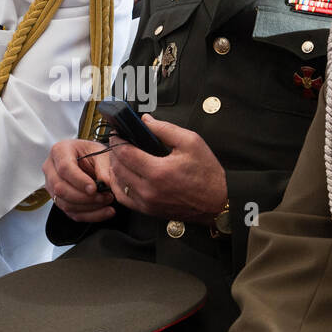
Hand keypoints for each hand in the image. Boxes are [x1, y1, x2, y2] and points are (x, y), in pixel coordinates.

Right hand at [43, 138, 117, 222]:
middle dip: (85, 197)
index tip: (94, 188)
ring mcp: (52, 186)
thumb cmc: (92, 153)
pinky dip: (90, 215)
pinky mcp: (59, 200)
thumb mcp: (101, 153)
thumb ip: (103, 166)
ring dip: (89, 207)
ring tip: (107, 201)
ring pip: (64, 203)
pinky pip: (71, 213)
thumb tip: (105, 183)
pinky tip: (105, 211)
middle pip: (60, 188)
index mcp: (59, 151)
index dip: (79, 180)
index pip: (64, 168)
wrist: (89, 159)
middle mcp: (51, 169)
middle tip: (105, 196)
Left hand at [107, 116, 227, 223]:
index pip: (125, 153)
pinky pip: (124, 198)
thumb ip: (165, 129)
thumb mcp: (191, 142)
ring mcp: (147, 203)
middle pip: (118, 168)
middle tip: (118, 142)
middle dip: (114, 152)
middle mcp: (149, 190)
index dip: (117, 140)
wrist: (217, 202)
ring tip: (120, 157)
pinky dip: (120, 185)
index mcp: (158, 172)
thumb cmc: (207, 174)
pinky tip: (124, 175)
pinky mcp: (148, 211)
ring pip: (118, 183)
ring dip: (115, 168)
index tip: (117, 134)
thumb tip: (146, 121)